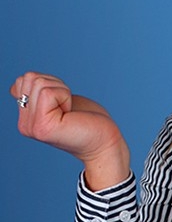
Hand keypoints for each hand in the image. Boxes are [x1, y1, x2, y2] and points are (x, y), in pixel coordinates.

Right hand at [10, 71, 130, 189]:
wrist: (105, 143)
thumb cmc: (87, 121)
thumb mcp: (57, 101)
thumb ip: (36, 93)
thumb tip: (16, 86)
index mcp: (26, 118)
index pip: (24, 79)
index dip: (50, 84)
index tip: (62, 104)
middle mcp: (24, 125)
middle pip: (29, 78)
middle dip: (55, 86)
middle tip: (69, 108)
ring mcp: (31, 127)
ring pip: (39, 83)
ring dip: (62, 91)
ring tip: (70, 112)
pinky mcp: (42, 127)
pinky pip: (48, 92)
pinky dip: (65, 97)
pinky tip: (71, 115)